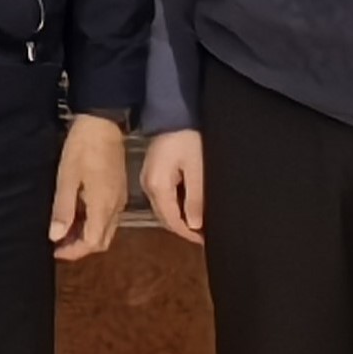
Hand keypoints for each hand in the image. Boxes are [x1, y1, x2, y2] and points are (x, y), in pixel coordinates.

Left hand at [50, 113, 128, 260]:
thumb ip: (63, 209)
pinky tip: (77, 215)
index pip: (92, 243)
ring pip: (105, 230)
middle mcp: (115, 207)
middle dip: (80, 247)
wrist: (103, 124)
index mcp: (103, 206)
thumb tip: (56, 236)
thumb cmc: (83, 148)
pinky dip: (93, 223)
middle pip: (101, 241)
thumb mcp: (67, 178)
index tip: (54, 250)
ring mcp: (119, 199)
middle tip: (58, 243)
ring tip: (64, 230)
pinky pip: (108, 217)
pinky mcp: (118, 191)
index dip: (73, 252)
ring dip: (86, 236)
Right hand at [140, 127, 205, 244]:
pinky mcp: (152, 173)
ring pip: (163, 209)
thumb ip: (195, 199)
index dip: (188, 234)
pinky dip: (175, 206)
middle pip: (165, 217)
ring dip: (179, 218)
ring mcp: (148, 179)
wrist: (173, 112)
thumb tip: (195, 225)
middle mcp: (148, 186)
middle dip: (184, 229)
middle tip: (204, 236)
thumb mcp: (196, 169)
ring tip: (199, 224)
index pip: (172, 220)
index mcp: (157, 186)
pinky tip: (189, 206)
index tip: (204, 241)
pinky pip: (163, 197)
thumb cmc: (187, 137)